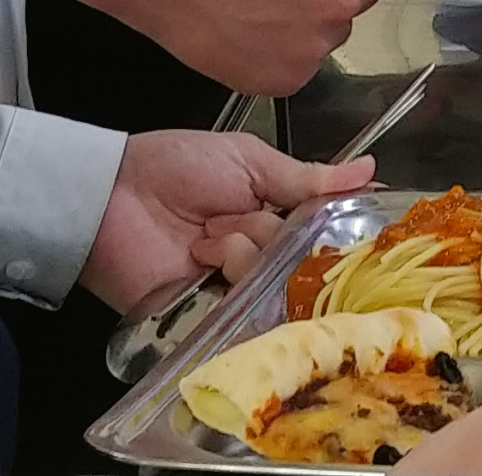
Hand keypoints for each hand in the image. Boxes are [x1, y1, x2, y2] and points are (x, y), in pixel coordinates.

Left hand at [85, 130, 379, 312]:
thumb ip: (307, 177)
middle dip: (275, 239)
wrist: (111, 197)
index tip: (361, 228)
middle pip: (302, 264)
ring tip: (206, 240)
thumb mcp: (248, 160)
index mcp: (275, 219)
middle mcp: (261, 259)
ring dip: (242, 256)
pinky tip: (213, 271)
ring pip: (273, 287)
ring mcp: (234, 291)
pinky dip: (229, 293)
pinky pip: (240, 319)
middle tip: (239, 221)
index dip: (337, 233)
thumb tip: (370, 170)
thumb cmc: (174, 167)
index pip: (324, 235)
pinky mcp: (206, 320)